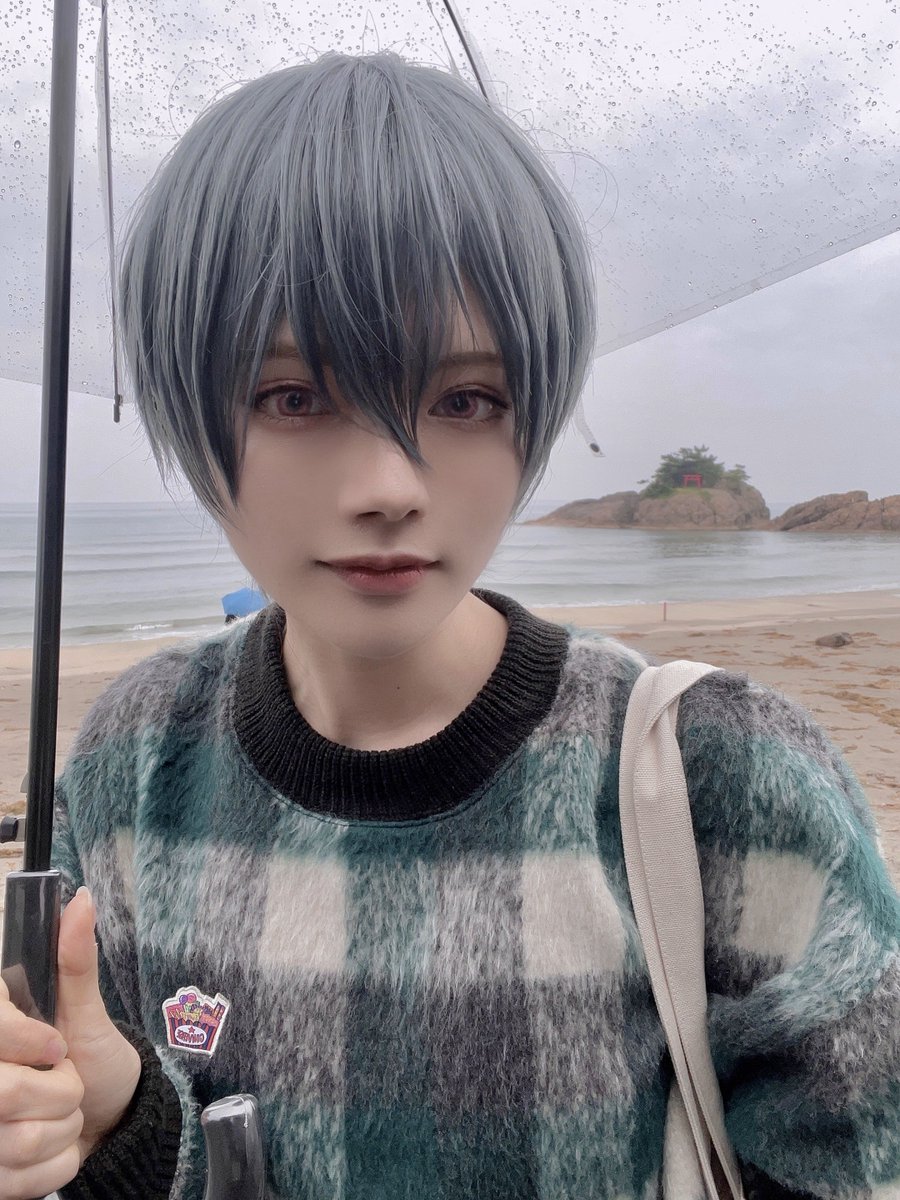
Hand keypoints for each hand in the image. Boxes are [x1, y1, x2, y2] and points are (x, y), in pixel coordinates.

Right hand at [0, 887, 141, 1198]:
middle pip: (3, 1094)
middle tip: (69, 1085)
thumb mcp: (88, 1011)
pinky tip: (57, 1149)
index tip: (57, 1047)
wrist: (104, 1121)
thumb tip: (80, 899)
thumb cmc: (92, 1059)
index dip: (24, 1042)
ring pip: (10, 1141)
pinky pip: (14, 1182)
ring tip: (65, 1116)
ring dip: (58, 1132)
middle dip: (56, 1094)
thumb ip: (76, 960)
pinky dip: (51, 1168)